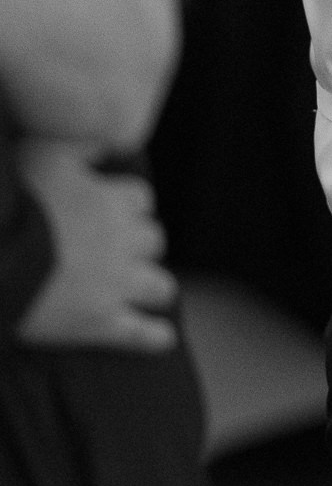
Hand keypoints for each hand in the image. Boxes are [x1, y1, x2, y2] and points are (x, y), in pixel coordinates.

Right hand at [14, 142, 176, 351]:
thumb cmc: (13, 201)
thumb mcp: (44, 154)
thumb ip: (81, 147)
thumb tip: (109, 146)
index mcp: (110, 202)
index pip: (140, 198)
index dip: (126, 205)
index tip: (113, 210)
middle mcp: (122, 243)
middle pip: (153, 239)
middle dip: (140, 244)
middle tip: (120, 250)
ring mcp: (115, 286)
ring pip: (160, 286)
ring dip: (154, 286)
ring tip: (145, 290)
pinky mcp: (100, 325)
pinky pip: (142, 335)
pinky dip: (155, 337)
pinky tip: (163, 339)